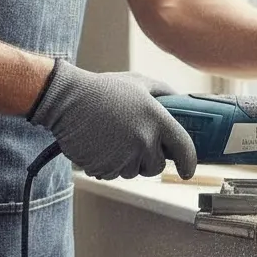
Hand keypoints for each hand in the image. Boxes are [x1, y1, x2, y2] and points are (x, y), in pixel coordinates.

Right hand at [28, 61, 196, 180]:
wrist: (66, 100)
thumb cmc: (102, 90)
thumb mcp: (138, 82)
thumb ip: (164, 92)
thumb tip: (180, 102)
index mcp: (157, 120)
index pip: (184, 150)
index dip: (189, 163)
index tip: (187, 170)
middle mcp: (143, 141)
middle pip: (157, 167)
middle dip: (150, 160)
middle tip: (136, 144)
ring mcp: (123, 156)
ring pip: (133, 172)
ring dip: (127, 162)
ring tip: (112, 138)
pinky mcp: (104, 167)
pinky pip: (113, 174)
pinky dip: (108, 164)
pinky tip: (100, 145)